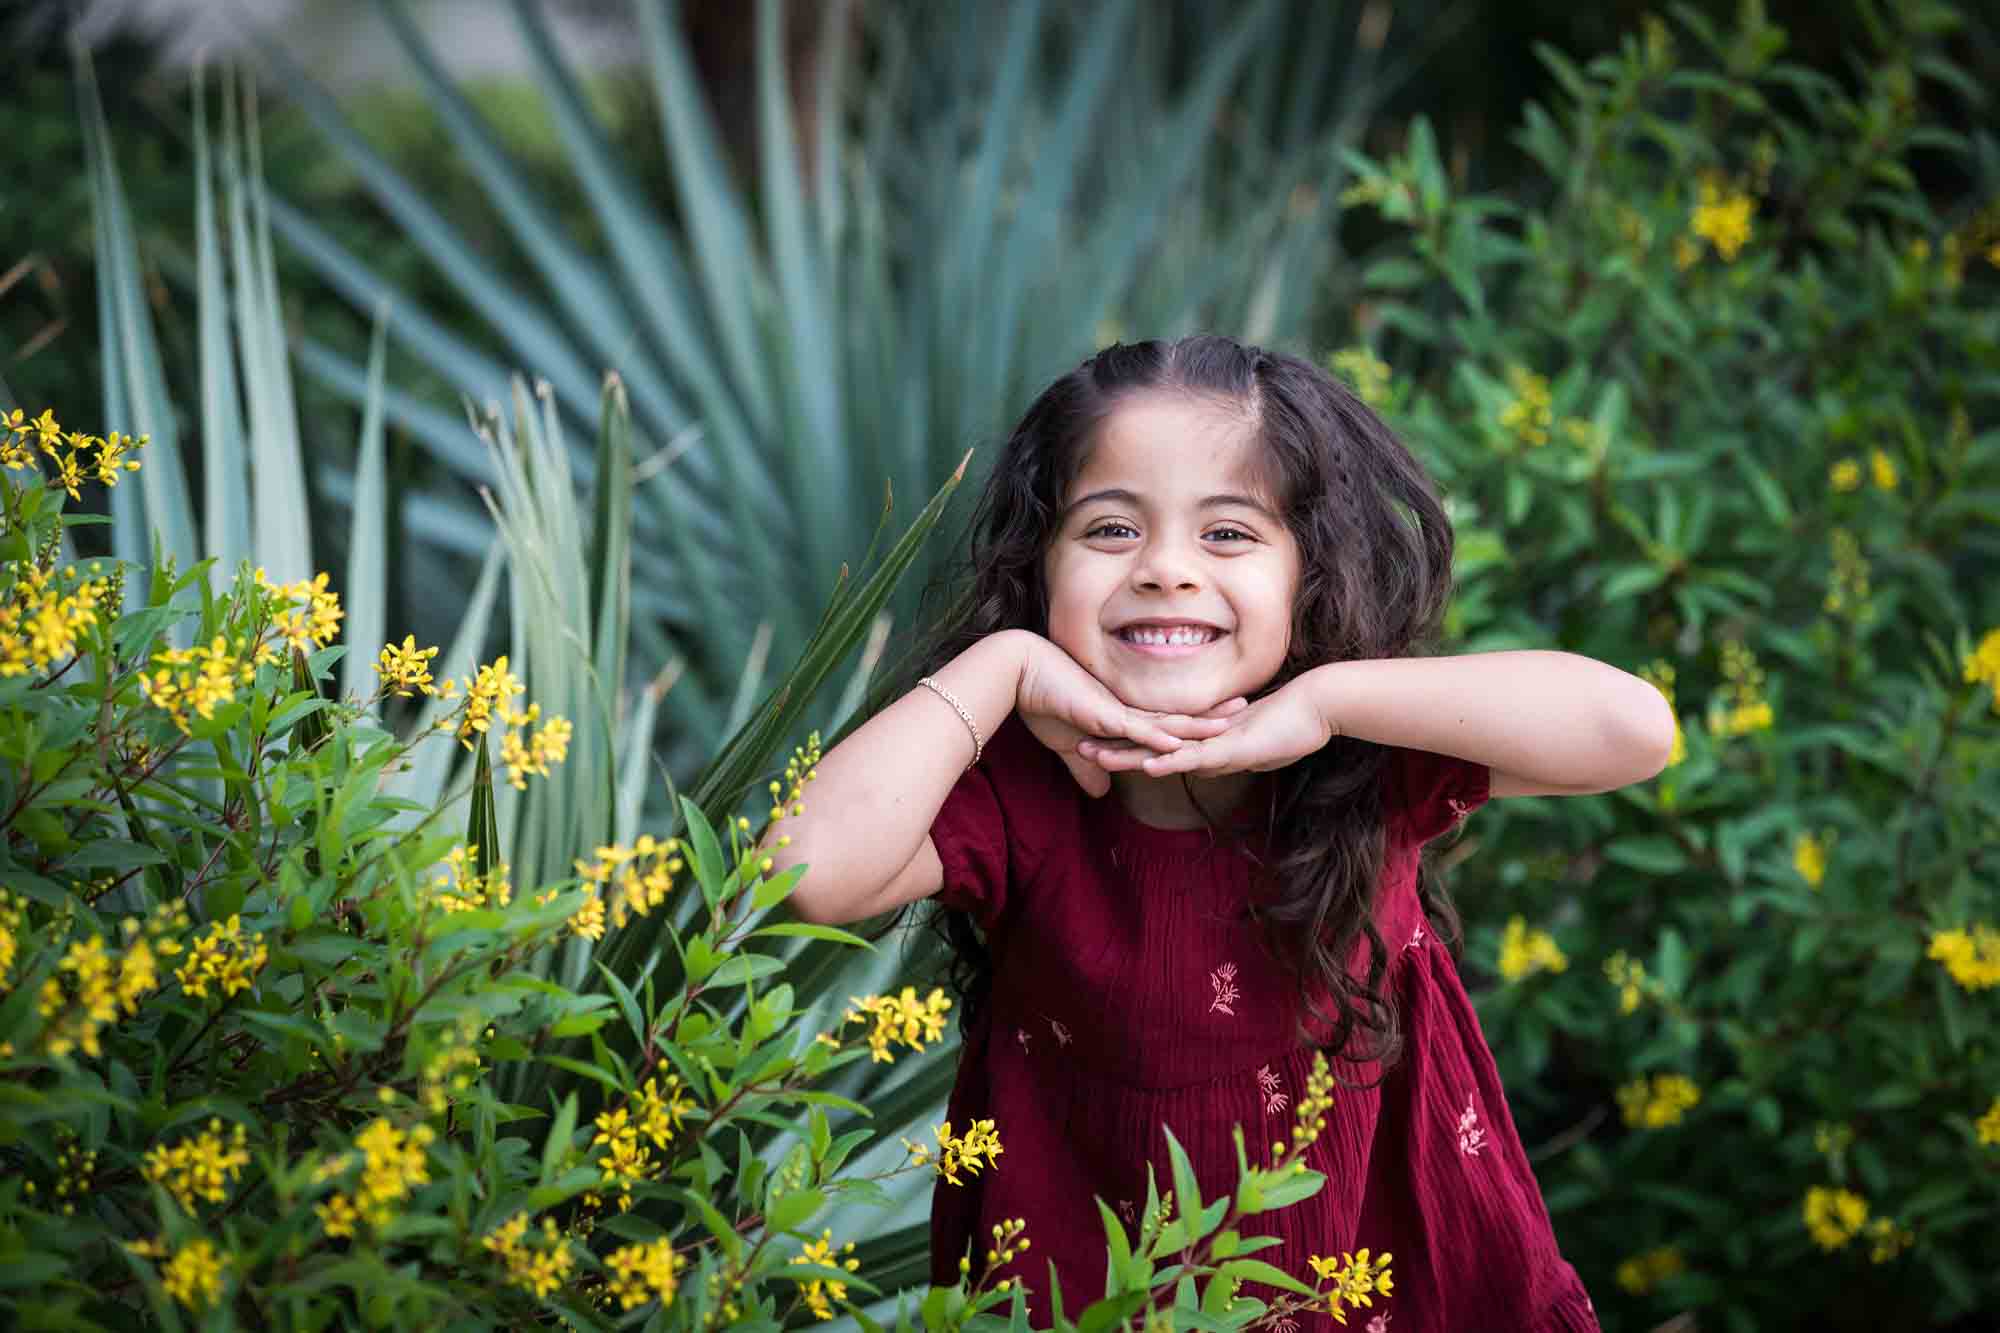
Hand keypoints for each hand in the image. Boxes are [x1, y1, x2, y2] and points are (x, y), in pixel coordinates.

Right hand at [1016, 636, 1243, 796]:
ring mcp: (1117, 712)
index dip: (1192, 724)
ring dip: (1197, 725)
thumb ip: (1087, 767)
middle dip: (1210, 717)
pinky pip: (1136, 729)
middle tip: (1244, 711)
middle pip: (1176, 717)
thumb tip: (1101, 793)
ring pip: (1166, 721)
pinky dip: (1158, 737)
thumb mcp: (1066, 745)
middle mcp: (1126, 712)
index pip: (1164, 723)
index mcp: (1121, 717)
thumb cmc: (1039, 702)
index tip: (1219, 723)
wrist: (1018, 672)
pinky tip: (1181, 742)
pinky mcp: (1103, 715)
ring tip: (1230, 724)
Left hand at [1077, 673, 1333, 778]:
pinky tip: (1148, 766)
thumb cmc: (1295, 725)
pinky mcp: (1233, 746)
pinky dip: (1171, 761)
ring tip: (1094, 754)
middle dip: (1114, 744)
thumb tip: (1215, 759)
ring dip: (1128, 753)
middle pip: (1150, 741)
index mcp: (1205, 737)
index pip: (1160, 742)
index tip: (1101, 743)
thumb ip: (1231, 752)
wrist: (1321, 704)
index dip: (1129, 743)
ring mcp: (1216, 740)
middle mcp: (1204, 736)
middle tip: (1077, 743)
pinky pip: (1196, 756)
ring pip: (1163, 747)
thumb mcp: (1253, 747)